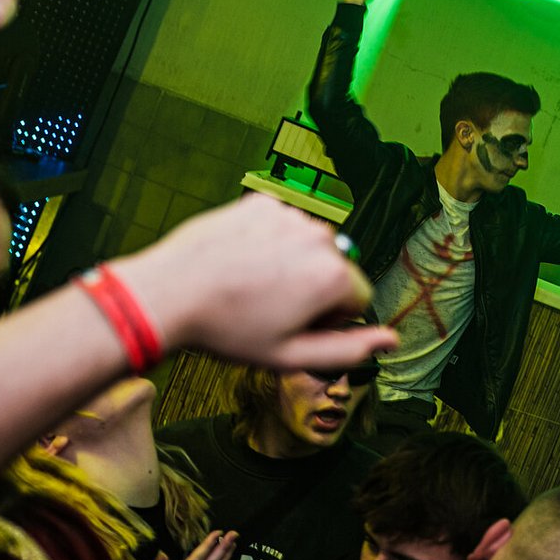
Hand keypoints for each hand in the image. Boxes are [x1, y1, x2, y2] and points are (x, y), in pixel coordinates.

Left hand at [110, 195, 394, 366]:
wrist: (167, 293)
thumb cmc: (228, 330)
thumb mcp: (290, 356)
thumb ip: (349, 350)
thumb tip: (391, 341)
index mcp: (333, 276)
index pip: (358, 298)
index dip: (329, 318)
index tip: (293, 325)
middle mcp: (321, 237)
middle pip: (335, 267)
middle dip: (313, 287)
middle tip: (269, 307)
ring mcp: (291, 215)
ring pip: (307, 245)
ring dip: (291, 263)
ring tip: (250, 284)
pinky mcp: (263, 203)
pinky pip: (281, 224)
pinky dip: (268, 240)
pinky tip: (240, 260)